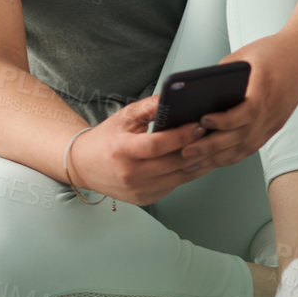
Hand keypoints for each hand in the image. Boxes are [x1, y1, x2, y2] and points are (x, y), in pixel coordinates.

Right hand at [67, 93, 208, 206]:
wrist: (84, 166)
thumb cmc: (105, 139)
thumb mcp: (124, 117)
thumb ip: (150, 107)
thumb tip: (176, 96)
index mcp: (121, 150)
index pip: (157, 145)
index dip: (181, 135)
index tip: (198, 125)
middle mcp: (130, 174)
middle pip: (173, 163)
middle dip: (197, 148)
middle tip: (213, 134)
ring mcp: (138, 190)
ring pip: (179, 178)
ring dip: (198, 162)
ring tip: (211, 146)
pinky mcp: (145, 200)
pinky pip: (173, 186)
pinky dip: (187, 173)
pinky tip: (196, 160)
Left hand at [175, 35, 297, 175]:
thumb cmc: (272, 52)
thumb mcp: (244, 55)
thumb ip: (222, 73)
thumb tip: (194, 93)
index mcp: (266, 87)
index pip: (248, 111)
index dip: (225, 120)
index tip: (203, 120)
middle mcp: (273, 109)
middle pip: (242, 135)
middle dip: (212, 147)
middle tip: (187, 151)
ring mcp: (274, 122)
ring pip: (246, 147)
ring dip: (218, 158)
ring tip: (194, 161)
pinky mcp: (274, 127)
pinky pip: (251, 147)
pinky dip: (231, 156)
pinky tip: (213, 160)